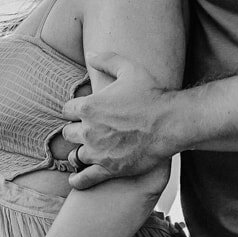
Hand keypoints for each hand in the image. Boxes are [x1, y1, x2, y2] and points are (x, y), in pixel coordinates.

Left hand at [62, 69, 174, 191]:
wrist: (171, 123)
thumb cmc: (152, 94)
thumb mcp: (130, 69)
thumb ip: (107, 60)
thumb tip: (90, 55)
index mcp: (88, 106)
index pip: (67, 110)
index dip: (74, 110)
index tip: (82, 112)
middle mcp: (89, 131)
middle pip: (68, 134)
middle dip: (76, 131)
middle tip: (87, 131)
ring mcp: (98, 152)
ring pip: (75, 155)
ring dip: (80, 152)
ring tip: (88, 151)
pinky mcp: (109, 169)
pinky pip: (85, 179)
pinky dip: (79, 180)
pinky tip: (75, 180)